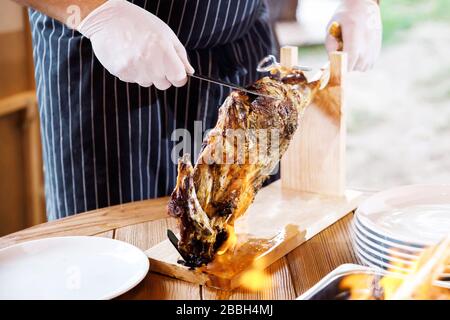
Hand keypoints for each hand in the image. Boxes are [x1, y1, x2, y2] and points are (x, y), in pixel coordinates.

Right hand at [77, 0, 193, 88]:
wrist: (107, 18)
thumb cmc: (139, 22)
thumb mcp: (166, 34)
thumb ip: (180, 55)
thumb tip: (189, 71)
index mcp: (165, 54)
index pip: (179, 80)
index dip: (178, 75)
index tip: (175, 70)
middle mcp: (151, 65)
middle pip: (164, 84)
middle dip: (162, 74)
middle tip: (153, 56)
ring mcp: (135, 71)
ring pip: (147, 83)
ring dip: (146, 73)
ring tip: (138, 53)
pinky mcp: (121, 73)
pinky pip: (132, 79)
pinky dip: (132, 71)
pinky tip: (128, 55)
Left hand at [325, 0, 381, 71]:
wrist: (364, 6)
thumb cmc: (345, 16)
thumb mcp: (332, 25)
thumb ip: (330, 43)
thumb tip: (332, 60)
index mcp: (354, 32)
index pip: (349, 58)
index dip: (340, 66)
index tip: (334, 66)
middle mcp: (366, 41)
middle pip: (353, 67)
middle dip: (343, 66)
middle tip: (340, 54)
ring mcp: (373, 47)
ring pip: (360, 69)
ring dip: (352, 66)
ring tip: (349, 53)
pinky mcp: (377, 51)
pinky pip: (367, 66)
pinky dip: (360, 64)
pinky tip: (356, 54)